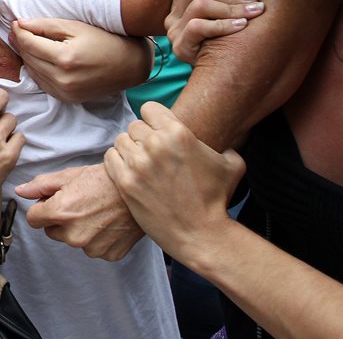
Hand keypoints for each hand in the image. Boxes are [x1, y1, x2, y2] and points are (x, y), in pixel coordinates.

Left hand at [10, 18, 143, 101]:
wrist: (130, 65)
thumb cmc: (105, 40)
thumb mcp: (76, 27)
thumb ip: (46, 25)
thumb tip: (20, 24)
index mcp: (64, 58)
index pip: (28, 44)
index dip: (19, 32)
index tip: (15, 23)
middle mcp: (62, 79)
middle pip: (28, 58)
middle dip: (20, 43)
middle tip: (18, 30)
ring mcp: (64, 92)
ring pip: (32, 72)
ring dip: (27, 57)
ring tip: (28, 42)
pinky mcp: (67, 99)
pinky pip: (42, 84)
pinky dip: (37, 71)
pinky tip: (40, 59)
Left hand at [16, 164, 143, 259]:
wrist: (139, 190)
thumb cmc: (105, 179)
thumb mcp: (70, 175)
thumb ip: (41, 186)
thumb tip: (20, 192)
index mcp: (60, 213)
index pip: (33, 219)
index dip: (42, 208)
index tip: (54, 201)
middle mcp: (73, 235)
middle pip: (52, 232)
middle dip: (60, 220)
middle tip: (79, 204)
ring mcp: (92, 248)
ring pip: (73, 241)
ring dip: (79, 230)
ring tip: (96, 212)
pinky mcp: (108, 255)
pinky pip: (93, 248)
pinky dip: (98, 238)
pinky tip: (107, 223)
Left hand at [104, 102, 244, 260]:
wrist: (201, 234)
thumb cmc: (217, 200)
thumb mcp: (232, 164)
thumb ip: (227, 144)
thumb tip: (224, 139)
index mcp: (178, 133)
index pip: (149, 108)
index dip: (154, 119)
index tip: (158, 132)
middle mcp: (156, 144)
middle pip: (135, 126)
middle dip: (143, 138)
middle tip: (153, 154)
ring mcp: (138, 163)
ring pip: (122, 141)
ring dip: (130, 150)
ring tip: (141, 164)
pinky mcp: (125, 182)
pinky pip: (110, 157)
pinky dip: (117, 162)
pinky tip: (130, 172)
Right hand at [164, 0, 263, 63]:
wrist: (221, 80)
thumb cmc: (227, 42)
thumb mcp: (223, 13)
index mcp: (179, 3)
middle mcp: (173, 16)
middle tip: (255, 2)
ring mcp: (174, 31)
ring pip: (199, 4)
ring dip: (231, 8)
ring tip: (253, 13)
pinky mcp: (181, 47)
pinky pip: (199, 26)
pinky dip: (224, 25)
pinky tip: (242, 27)